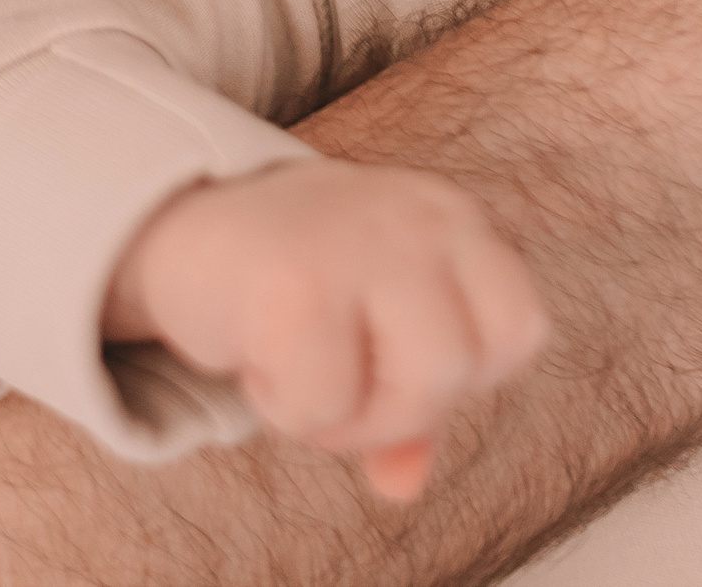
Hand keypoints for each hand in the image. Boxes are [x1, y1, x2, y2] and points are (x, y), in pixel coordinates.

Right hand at [103, 160, 549, 501]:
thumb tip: (404, 484)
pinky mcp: (292, 278)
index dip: (465, 376)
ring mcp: (361, 239)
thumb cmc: (294, 284)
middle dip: (397, 410)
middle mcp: (420, 219)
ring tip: (301, 373)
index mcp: (452, 220)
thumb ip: (407, 400)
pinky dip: (284, 408)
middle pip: (464, 370)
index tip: (393, 359)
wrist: (181, 226)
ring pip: (418, 390)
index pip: (520, 329)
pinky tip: (255, 355)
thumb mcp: (369, 328)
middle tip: (335, 381)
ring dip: (348, 418)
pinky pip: (323, 404)